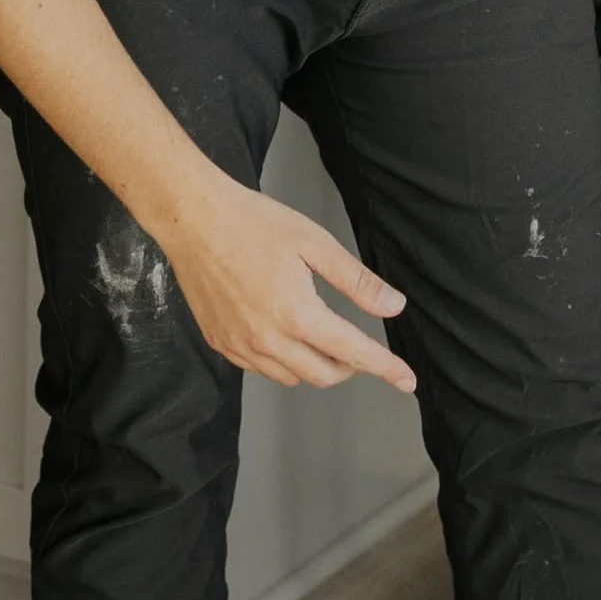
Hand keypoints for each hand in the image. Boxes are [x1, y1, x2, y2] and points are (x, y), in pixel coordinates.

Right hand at [165, 168, 416, 393]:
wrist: (193, 218)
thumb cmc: (253, 223)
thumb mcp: (316, 244)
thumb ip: (358, 282)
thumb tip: (394, 307)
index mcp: (298, 315)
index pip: (354, 353)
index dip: (385, 368)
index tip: (407, 381)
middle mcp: (268, 341)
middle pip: (324, 375)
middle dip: (351, 367)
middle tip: (361, 347)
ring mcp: (240, 346)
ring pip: (292, 378)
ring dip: (316, 366)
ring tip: (322, 337)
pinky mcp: (220, 343)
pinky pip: (261, 369)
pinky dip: (282, 362)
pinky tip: (285, 336)